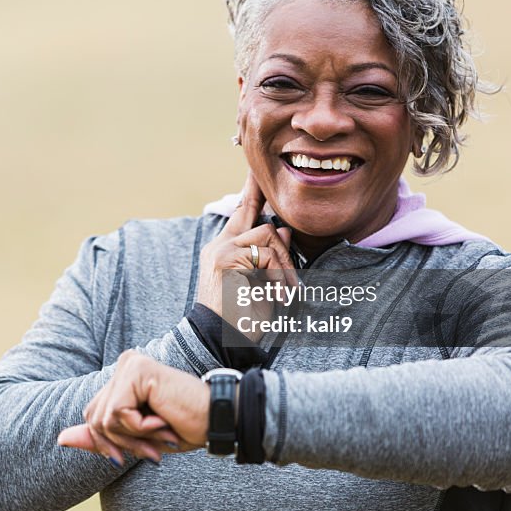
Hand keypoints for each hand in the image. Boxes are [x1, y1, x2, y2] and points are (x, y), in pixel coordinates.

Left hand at [57, 351, 208, 464]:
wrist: (217, 419)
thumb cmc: (183, 426)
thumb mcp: (135, 437)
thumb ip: (100, 436)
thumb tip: (60, 439)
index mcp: (122, 376)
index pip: (92, 415)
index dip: (110, 442)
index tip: (142, 451)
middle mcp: (124, 364)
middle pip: (93, 417)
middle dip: (121, 443)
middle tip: (154, 448)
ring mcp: (129, 364)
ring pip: (104, 419)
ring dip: (133, 438)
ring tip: (161, 433)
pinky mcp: (136, 371)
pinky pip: (117, 414)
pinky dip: (139, 428)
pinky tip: (162, 420)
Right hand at [196, 172, 297, 341]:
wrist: (220, 340)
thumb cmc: (241, 317)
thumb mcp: (261, 283)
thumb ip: (269, 255)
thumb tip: (284, 228)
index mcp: (224, 249)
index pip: (242, 211)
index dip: (253, 190)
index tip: (257, 170)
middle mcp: (219, 245)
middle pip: (260, 222)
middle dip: (283, 248)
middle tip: (291, 284)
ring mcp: (220, 250)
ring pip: (267, 236)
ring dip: (284, 265)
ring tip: (285, 294)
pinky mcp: (225, 259)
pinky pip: (266, 255)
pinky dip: (278, 276)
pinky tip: (277, 296)